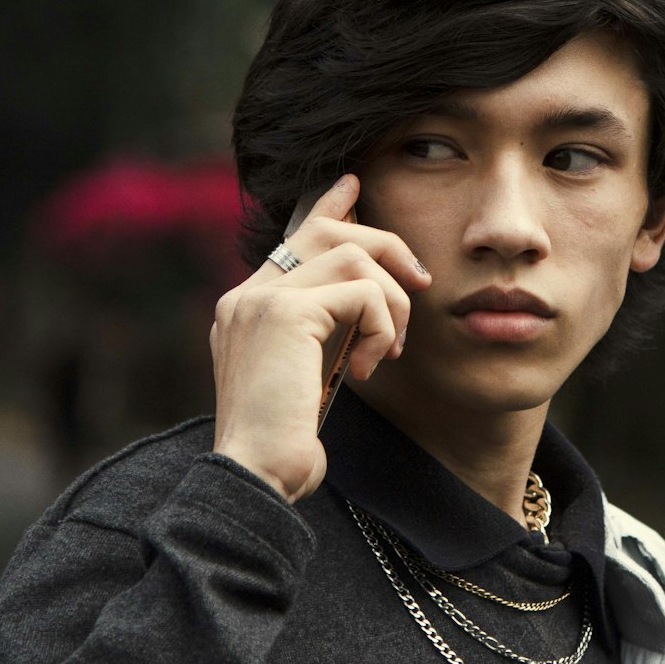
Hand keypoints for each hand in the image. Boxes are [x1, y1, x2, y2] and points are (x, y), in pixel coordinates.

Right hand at [210, 174, 429, 501]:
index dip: (327, 208)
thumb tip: (365, 303)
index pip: (290, 239)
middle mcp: (246, 296)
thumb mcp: (306, 377)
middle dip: (383, 246)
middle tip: (418, 282)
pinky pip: (361, 292)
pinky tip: (370, 365)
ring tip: (389, 349)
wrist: (256, 477)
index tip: (353, 185)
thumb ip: (321, 335)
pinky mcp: (283, 313)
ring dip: (391, 301)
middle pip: (324, 230)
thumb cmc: (284, 447)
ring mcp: (260, 299)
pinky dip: (380, 325)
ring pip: (352, 255)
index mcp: (246, 308)